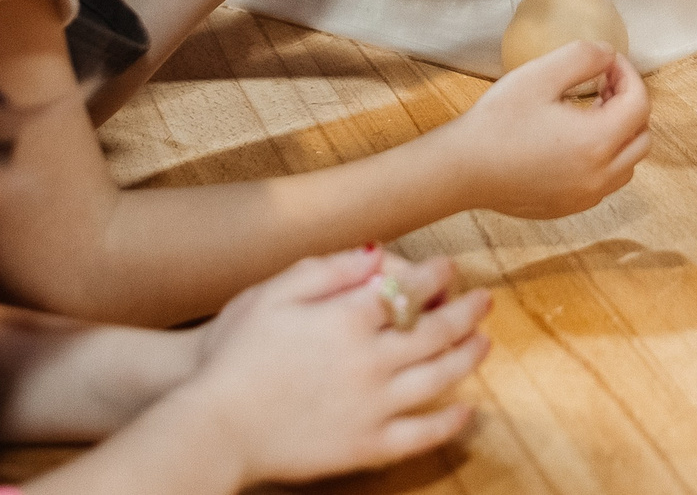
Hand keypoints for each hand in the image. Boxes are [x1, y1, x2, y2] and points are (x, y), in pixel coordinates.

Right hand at [179, 245, 489, 484]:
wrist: (212, 426)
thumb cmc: (233, 355)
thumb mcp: (272, 294)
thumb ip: (328, 269)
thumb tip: (375, 251)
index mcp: (348, 319)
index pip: (409, 290)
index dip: (436, 276)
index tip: (449, 268)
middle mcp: (370, 361)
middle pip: (435, 332)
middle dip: (466, 312)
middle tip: (484, 300)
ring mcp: (372, 406)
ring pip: (439, 378)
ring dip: (467, 357)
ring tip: (483, 342)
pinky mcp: (365, 446)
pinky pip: (420, 433)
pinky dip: (449, 421)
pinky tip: (465, 410)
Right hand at [432, 43, 652, 218]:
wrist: (460, 170)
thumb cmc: (497, 122)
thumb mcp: (540, 74)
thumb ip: (583, 56)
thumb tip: (609, 55)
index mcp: (597, 142)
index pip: (640, 104)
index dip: (628, 75)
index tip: (607, 63)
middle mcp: (599, 175)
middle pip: (642, 136)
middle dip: (630, 105)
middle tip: (603, 85)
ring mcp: (585, 196)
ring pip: (628, 163)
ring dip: (620, 134)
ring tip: (591, 110)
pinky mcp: (569, 207)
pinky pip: (605, 181)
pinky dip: (604, 157)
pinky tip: (574, 139)